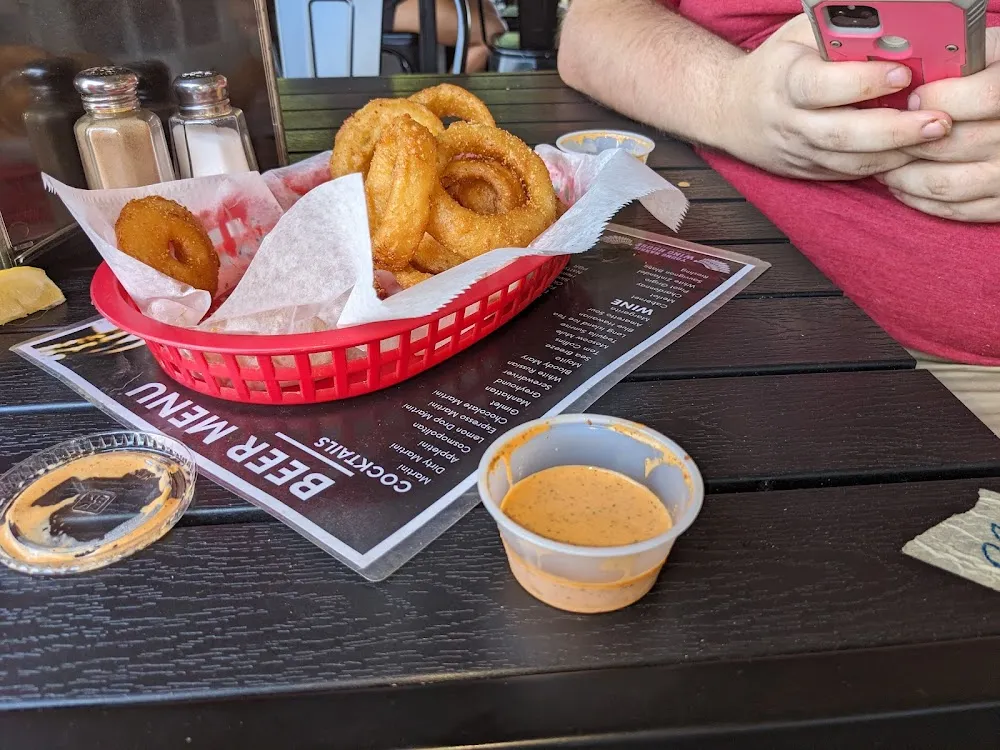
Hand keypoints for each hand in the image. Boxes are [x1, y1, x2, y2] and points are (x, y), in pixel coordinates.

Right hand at [718, 15, 952, 179]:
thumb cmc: (776, 65)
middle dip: (893, 129)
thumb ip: (840, 30)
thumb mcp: (799, 35)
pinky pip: (849, 173)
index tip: (901, 74)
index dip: (862, 83)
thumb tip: (893, 20)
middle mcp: (789, 122)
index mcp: (784, 81)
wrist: (732, 111)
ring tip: (935, 137)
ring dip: (895, 152)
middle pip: (842, 134)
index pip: (821, 86)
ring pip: (849, 161)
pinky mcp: (809, 171)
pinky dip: (883, 165)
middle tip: (937, 120)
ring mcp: (798, 151)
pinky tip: (912, 152)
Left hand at [877, 30, 999, 221]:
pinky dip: (917, 198)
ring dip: (900, 176)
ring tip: (880, 162)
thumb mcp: (994, 54)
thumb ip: (959, 58)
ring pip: (942, 184)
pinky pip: (952, 209)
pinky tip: (899, 184)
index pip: (981, 99)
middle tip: (873, 136)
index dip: (940, 98)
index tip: (911, 98)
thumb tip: (907, 73)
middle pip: (949, 145)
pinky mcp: (999, 204)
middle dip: (903, 141)